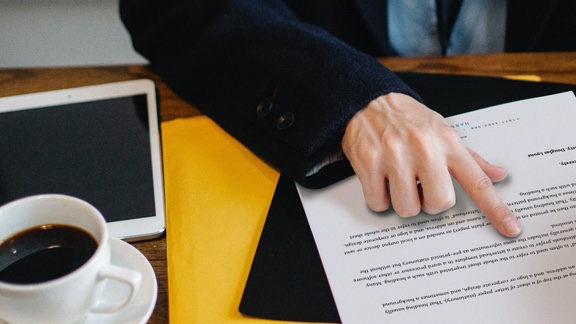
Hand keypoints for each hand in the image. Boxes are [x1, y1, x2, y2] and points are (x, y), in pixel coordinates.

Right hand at [341, 92, 521, 237]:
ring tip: (398, 181)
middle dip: (429, 203)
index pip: (477, 182)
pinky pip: (378, 203)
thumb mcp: (442, 130)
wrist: (367, 100)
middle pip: (439, 203)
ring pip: (407, 208)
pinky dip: (379, 198)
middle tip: (421, 188)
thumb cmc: (407, 119)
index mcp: (447, 143)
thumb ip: (469, 157)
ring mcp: (394, 156)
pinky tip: (380, 180)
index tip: (511, 229)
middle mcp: (423, 148)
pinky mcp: (368, 163)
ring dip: (403, 202)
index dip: (496, 209)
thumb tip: (498, 174)